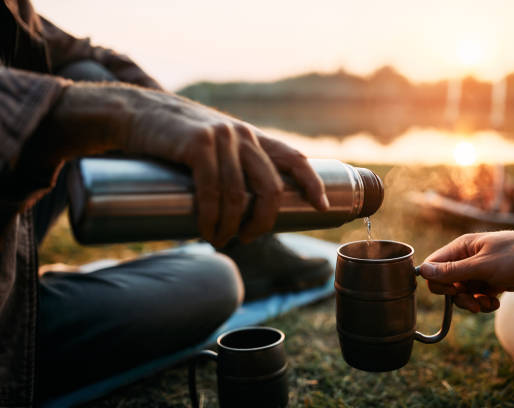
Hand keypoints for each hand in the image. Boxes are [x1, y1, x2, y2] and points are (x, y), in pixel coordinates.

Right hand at [48, 84, 328, 246]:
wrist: (135, 114)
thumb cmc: (175, 140)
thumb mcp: (212, 147)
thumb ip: (230, 166)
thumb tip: (240, 209)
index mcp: (251, 138)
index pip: (294, 158)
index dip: (312, 183)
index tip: (322, 207)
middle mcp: (242, 135)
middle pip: (271, 187)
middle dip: (263, 221)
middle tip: (246, 239)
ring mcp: (221, 138)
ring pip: (239, 195)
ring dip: (231, 227)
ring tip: (219, 241)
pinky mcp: (197, 144)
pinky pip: (212, 190)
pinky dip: (211, 216)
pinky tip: (207, 230)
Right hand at [419, 231, 513, 312]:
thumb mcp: (483, 266)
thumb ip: (452, 271)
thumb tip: (422, 271)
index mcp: (461, 247)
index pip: (433, 265)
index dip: (437, 281)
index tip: (452, 291)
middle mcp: (467, 258)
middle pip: (447, 282)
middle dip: (457, 297)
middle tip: (472, 303)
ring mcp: (479, 271)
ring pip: (462, 293)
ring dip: (472, 302)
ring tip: (488, 303)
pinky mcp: (491, 281)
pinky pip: (477, 296)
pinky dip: (484, 303)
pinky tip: (496, 301)